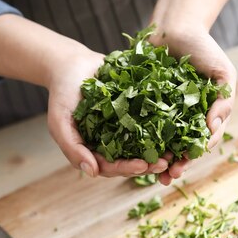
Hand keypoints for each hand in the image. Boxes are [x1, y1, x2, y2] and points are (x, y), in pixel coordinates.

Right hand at [47, 42, 169, 178]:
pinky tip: (177, 128)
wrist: (71, 64)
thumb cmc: (62, 95)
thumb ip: (73, 148)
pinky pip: (151, 121)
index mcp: (95, 151)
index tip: (143, 166)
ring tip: (174, 152)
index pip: (113, 167)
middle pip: (132, 160)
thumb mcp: (60, 122)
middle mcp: (112, 143)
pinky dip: (164, 127)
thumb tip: (92, 173)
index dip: (128, 168)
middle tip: (165, 163)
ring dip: (159, 151)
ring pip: (144, 145)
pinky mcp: (136, 112)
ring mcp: (125, 128)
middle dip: (149, 164)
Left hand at [150, 26, 236, 185]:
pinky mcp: (142, 104)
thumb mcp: (222, 73)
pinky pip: (138, 124)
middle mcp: (182, 119)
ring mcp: (161, 113)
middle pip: (178, 148)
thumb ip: (223, 100)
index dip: (192, 157)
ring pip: (157, 142)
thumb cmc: (203, 49)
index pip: (199, 143)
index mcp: (202, 117)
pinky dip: (135, 138)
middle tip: (166, 176)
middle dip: (173, 164)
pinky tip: (129, 150)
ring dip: (154, 158)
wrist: (175, 26)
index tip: (183, 165)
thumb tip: (213, 128)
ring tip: (148, 170)